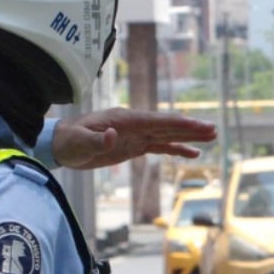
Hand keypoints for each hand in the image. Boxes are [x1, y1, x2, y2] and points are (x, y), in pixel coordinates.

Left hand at [53, 108, 216, 170]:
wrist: (60, 144)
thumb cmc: (68, 141)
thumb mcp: (78, 143)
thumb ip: (96, 140)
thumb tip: (113, 136)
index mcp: (124, 120)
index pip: (156, 121)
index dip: (177, 123)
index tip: (196, 125)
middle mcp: (134, 124)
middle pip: (167, 125)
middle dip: (190, 128)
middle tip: (213, 129)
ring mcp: (136, 134)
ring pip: (167, 134)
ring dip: (188, 136)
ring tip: (211, 137)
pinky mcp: (134, 145)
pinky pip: (160, 146)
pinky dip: (176, 148)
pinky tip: (192, 153)